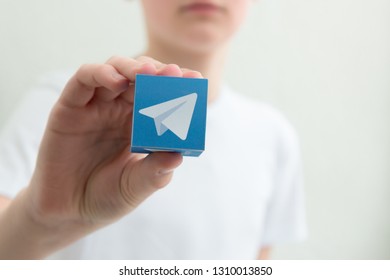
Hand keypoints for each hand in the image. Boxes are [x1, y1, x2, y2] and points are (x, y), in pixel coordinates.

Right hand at [24, 56, 201, 242]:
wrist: (70, 212)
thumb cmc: (107, 196)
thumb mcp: (136, 186)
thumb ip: (155, 172)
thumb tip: (178, 155)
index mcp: (140, 125)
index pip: (161, 96)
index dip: (177, 86)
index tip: (194, 80)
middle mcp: (120, 111)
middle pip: (140, 77)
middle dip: (158, 72)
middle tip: (174, 73)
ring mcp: (95, 107)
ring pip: (114, 70)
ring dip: (132, 67)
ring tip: (147, 73)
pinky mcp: (70, 107)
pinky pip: (84, 80)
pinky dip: (100, 74)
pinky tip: (116, 81)